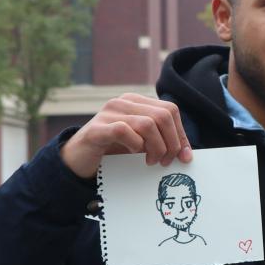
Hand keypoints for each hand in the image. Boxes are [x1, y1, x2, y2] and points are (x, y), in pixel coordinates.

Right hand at [61, 93, 192, 178]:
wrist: (77, 159)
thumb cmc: (112, 150)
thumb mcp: (141, 143)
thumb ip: (160, 141)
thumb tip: (187, 154)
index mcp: (136, 102)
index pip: (170, 110)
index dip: (181, 134)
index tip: (184, 157)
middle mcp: (123, 102)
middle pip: (163, 116)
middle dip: (171, 143)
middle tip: (165, 162)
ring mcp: (108, 113)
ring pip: (148, 124)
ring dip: (156, 147)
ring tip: (151, 162)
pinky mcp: (97, 128)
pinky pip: (124, 131)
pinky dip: (135, 145)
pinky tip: (133, 154)